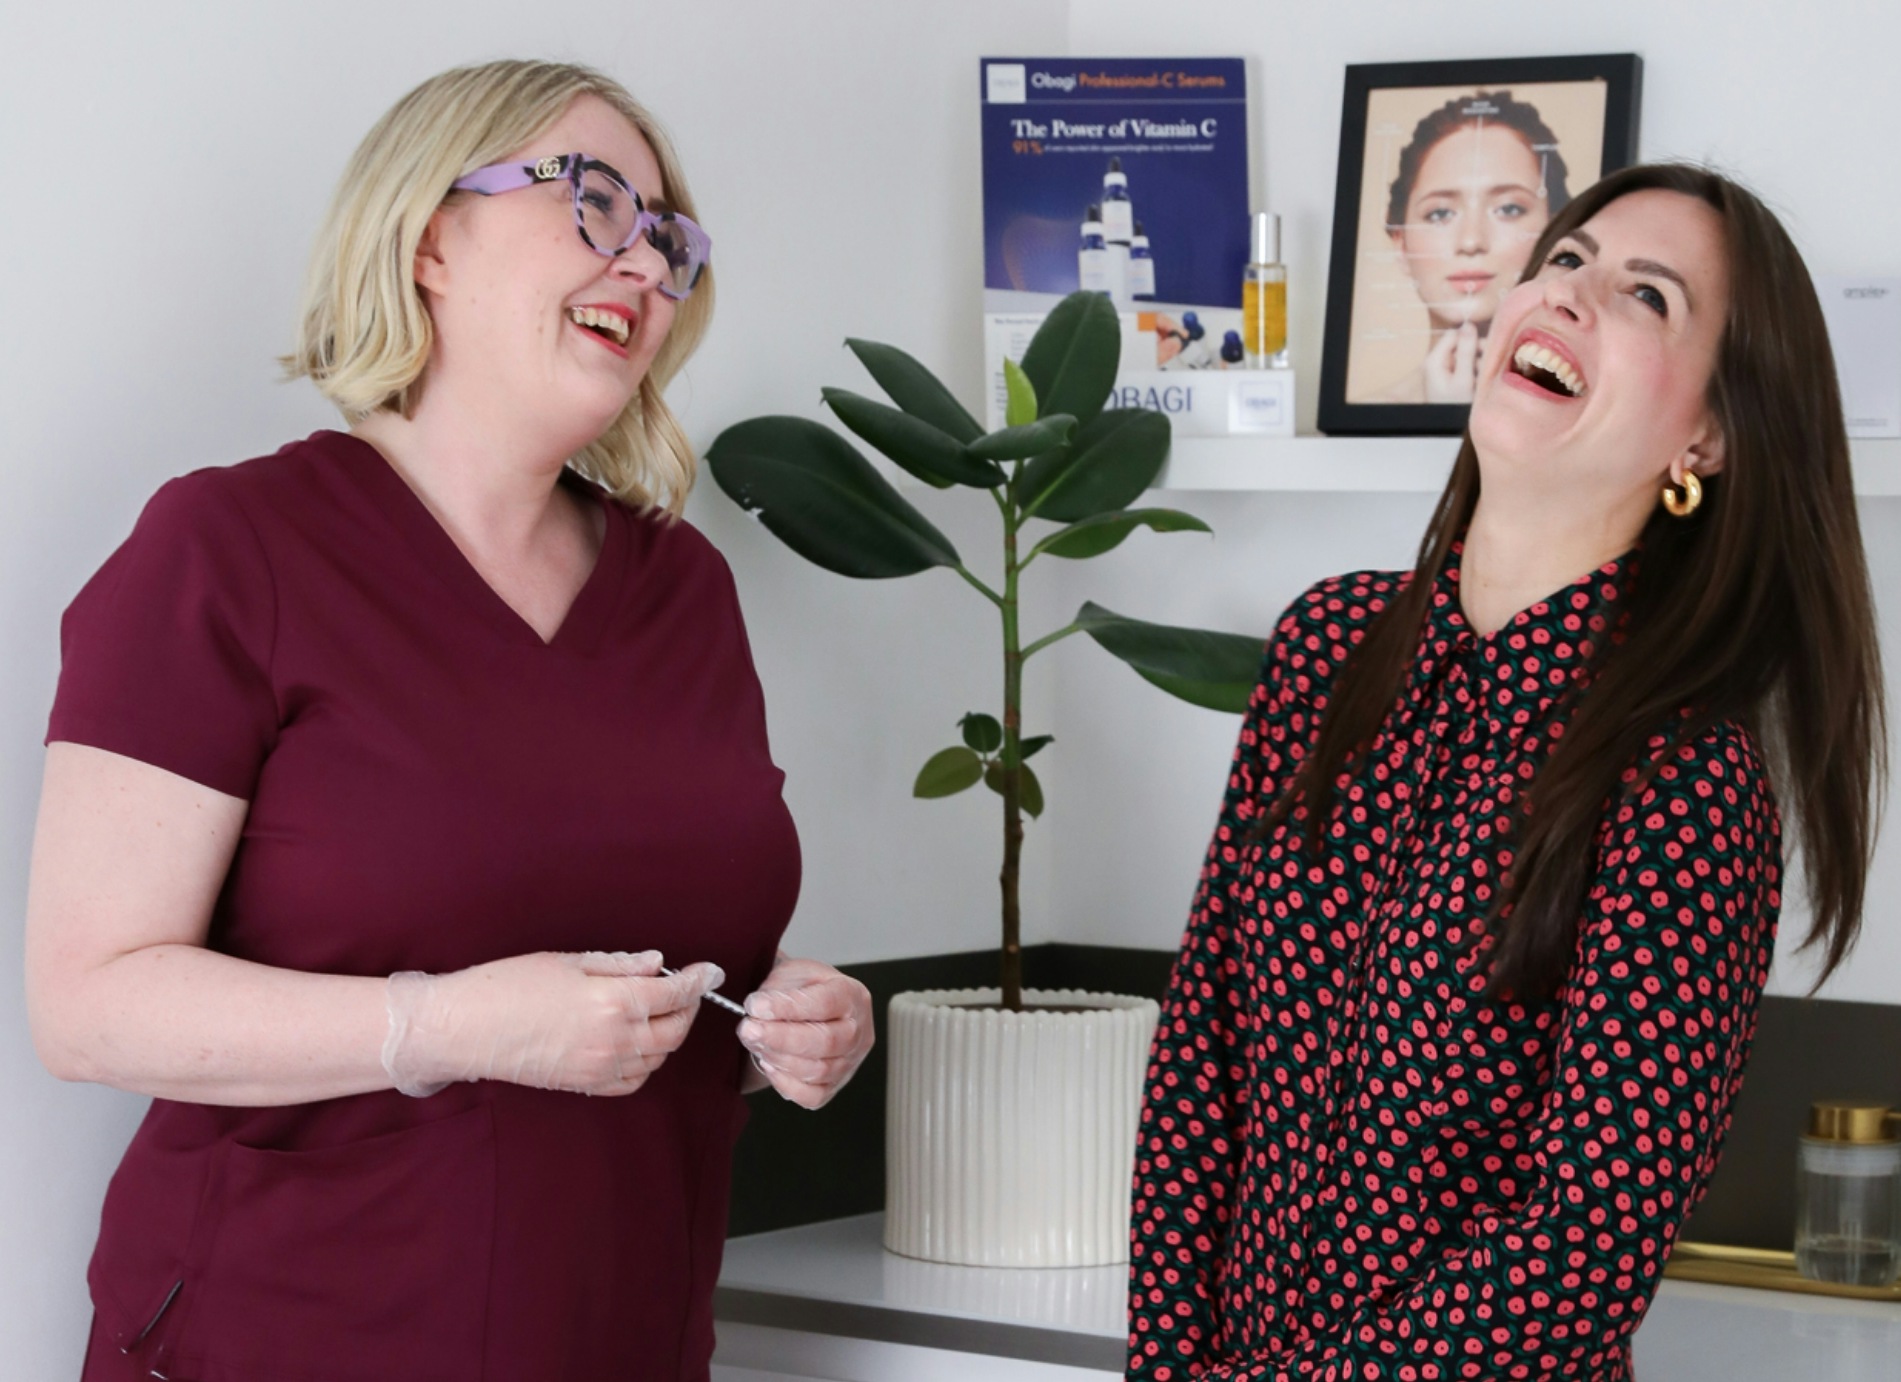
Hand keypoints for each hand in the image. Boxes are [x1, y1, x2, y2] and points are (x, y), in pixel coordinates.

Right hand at [382, 950, 721, 1096]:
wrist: (466, 1029)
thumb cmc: (508, 985)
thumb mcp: (568, 961)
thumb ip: (619, 964)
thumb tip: (656, 962)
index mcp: (614, 1001)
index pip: (675, 992)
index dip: (699, 980)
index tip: (711, 970)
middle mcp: (615, 1039)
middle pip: (676, 1029)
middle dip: (688, 1007)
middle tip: (685, 988)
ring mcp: (601, 1067)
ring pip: (659, 1056)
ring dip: (669, 1033)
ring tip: (660, 1010)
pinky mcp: (585, 1085)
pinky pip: (634, 1080)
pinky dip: (647, 1063)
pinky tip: (638, 1043)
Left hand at [737, 956, 873, 1109]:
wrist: (803, 1007)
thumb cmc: (801, 989)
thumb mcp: (792, 972)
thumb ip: (778, 990)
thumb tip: (758, 1010)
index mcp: (851, 995)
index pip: (824, 1003)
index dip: (788, 1007)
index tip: (756, 1006)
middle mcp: (858, 1030)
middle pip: (826, 1041)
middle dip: (781, 1038)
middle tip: (749, 1029)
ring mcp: (850, 1061)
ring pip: (819, 1070)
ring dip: (780, 1059)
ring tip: (755, 1043)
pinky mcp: (835, 1085)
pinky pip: (814, 1096)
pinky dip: (787, 1085)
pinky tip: (770, 1065)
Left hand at [1423, 321, 1480, 402]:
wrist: (1448, 429)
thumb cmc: (1455, 407)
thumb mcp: (1463, 379)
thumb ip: (1466, 351)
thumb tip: (1469, 324)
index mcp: (1434, 360)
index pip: (1454, 334)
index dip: (1471, 338)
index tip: (1487, 349)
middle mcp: (1436, 362)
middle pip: (1461, 344)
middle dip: (1477, 352)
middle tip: (1487, 367)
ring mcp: (1443, 370)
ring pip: (1466, 355)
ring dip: (1478, 363)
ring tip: (1483, 379)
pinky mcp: (1450, 377)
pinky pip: (1465, 366)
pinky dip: (1475, 371)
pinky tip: (1480, 382)